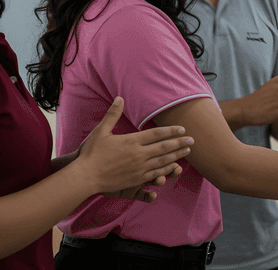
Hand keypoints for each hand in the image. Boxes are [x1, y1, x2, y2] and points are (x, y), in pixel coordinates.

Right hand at [76, 97, 194, 196]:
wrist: (85, 177)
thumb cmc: (91, 153)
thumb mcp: (101, 131)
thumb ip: (112, 114)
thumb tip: (119, 97)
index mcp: (131, 141)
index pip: (157, 134)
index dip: (171, 131)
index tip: (182, 129)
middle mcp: (138, 155)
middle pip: (164, 147)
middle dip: (180, 143)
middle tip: (193, 140)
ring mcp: (138, 168)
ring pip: (163, 161)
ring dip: (177, 155)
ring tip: (187, 151)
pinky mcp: (136, 180)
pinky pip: (156, 174)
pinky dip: (167, 169)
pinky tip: (174, 167)